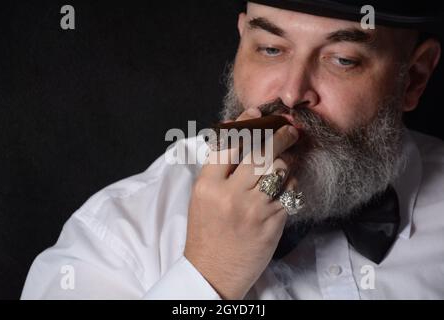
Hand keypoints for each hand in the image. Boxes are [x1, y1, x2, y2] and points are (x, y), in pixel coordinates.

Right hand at [184, 107, 298, 298]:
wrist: (213, 271)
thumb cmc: (206, 233)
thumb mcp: (202, 198)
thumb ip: (218, 171)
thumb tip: (241, 141)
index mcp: (207, 185)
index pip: (229, 143)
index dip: (245, 123)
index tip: (257, 114)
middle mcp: (229, 194)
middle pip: (259, 152)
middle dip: (279, 136)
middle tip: (288, 129)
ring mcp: (252, 208)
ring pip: (278, 169)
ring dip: (287, 158)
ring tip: (289, 155)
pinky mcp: (272, 222)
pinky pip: (289, 192)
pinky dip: (291, 182)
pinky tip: (288, 181)